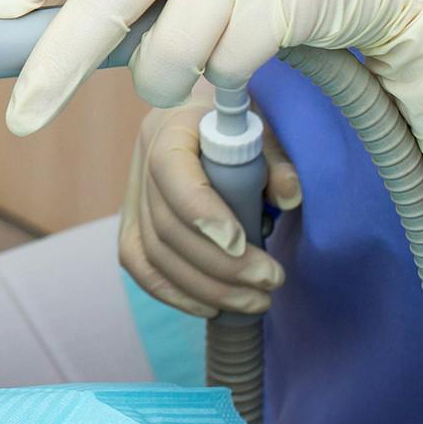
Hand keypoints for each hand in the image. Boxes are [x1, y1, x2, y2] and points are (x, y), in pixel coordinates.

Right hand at [120, 103, 298, 318]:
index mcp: (172, 127)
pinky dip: (173, 292)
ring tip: (254, 302)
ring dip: (205, 288)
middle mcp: (143, 158)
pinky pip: (140, 264)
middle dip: (220, 266)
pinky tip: (211, 308)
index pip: (171, 172)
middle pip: (167, 226)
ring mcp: (133, 192)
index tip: (242, 243)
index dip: (201, 213)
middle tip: (268, 283)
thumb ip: (276, 159)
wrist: (205, 115)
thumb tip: (289, 196)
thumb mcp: (264, 127)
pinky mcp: (133, 219)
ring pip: (153, 253)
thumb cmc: (239, 121)